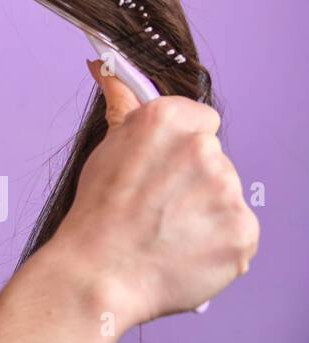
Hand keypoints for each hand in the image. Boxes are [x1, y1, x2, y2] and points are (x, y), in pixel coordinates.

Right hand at [44, 61, 258, 327]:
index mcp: (168, 121)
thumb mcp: (105, 150)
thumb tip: (103, 68)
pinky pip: (240, 232)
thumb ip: (122, 105)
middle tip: (158, 207)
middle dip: (193, 182)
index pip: (202, 121)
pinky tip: (185, 251)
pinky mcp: (244, 231)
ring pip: (227, 196)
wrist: (98, 274)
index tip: (162, 168)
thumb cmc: (97, 215)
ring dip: (207, 214)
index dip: (180, 147)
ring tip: (168, 233)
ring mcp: (227, 192)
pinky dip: (219, 245)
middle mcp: (203, 149)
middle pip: (216, 160)